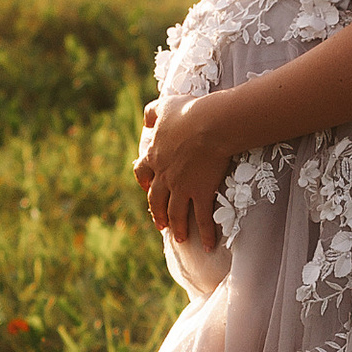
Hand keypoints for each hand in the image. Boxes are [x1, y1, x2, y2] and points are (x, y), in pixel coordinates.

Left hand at [136, 90, 237, 249]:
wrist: (209, 125)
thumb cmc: (189, 112)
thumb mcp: (164, 106)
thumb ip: (152, 112)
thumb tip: (145, 118)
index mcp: (155, 156)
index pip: (142, 172)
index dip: (144, 182)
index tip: (147, 188)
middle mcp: (164, 176)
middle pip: (156, 199)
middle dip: (157, 213)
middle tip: (161, 224)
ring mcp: (181, 187)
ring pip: (175, 213)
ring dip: (177, 227)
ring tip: (180, 238)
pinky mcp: (200, 193)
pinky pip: (201, 219)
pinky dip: (205, 233)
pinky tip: (209, 245)